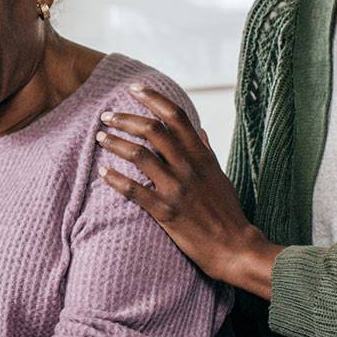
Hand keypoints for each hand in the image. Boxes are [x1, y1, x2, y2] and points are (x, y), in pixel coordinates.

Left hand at [95, 85, 282, 298]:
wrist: (235, 247)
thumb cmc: (228, 212)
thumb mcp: (220, 176)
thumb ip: (206, 152)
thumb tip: (200, 131)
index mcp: (202, 156)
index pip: (176, 117)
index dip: (154, 98)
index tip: (134, 89)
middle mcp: (188, 167)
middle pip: (152, 130)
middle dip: (125, 118)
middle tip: (106, 116)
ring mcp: (177, 189)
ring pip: (139, 155)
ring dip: (115, 143)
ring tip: (100, 138)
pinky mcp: (166, 212)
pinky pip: (134, 191)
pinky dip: (115, 179)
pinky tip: (102, 172)